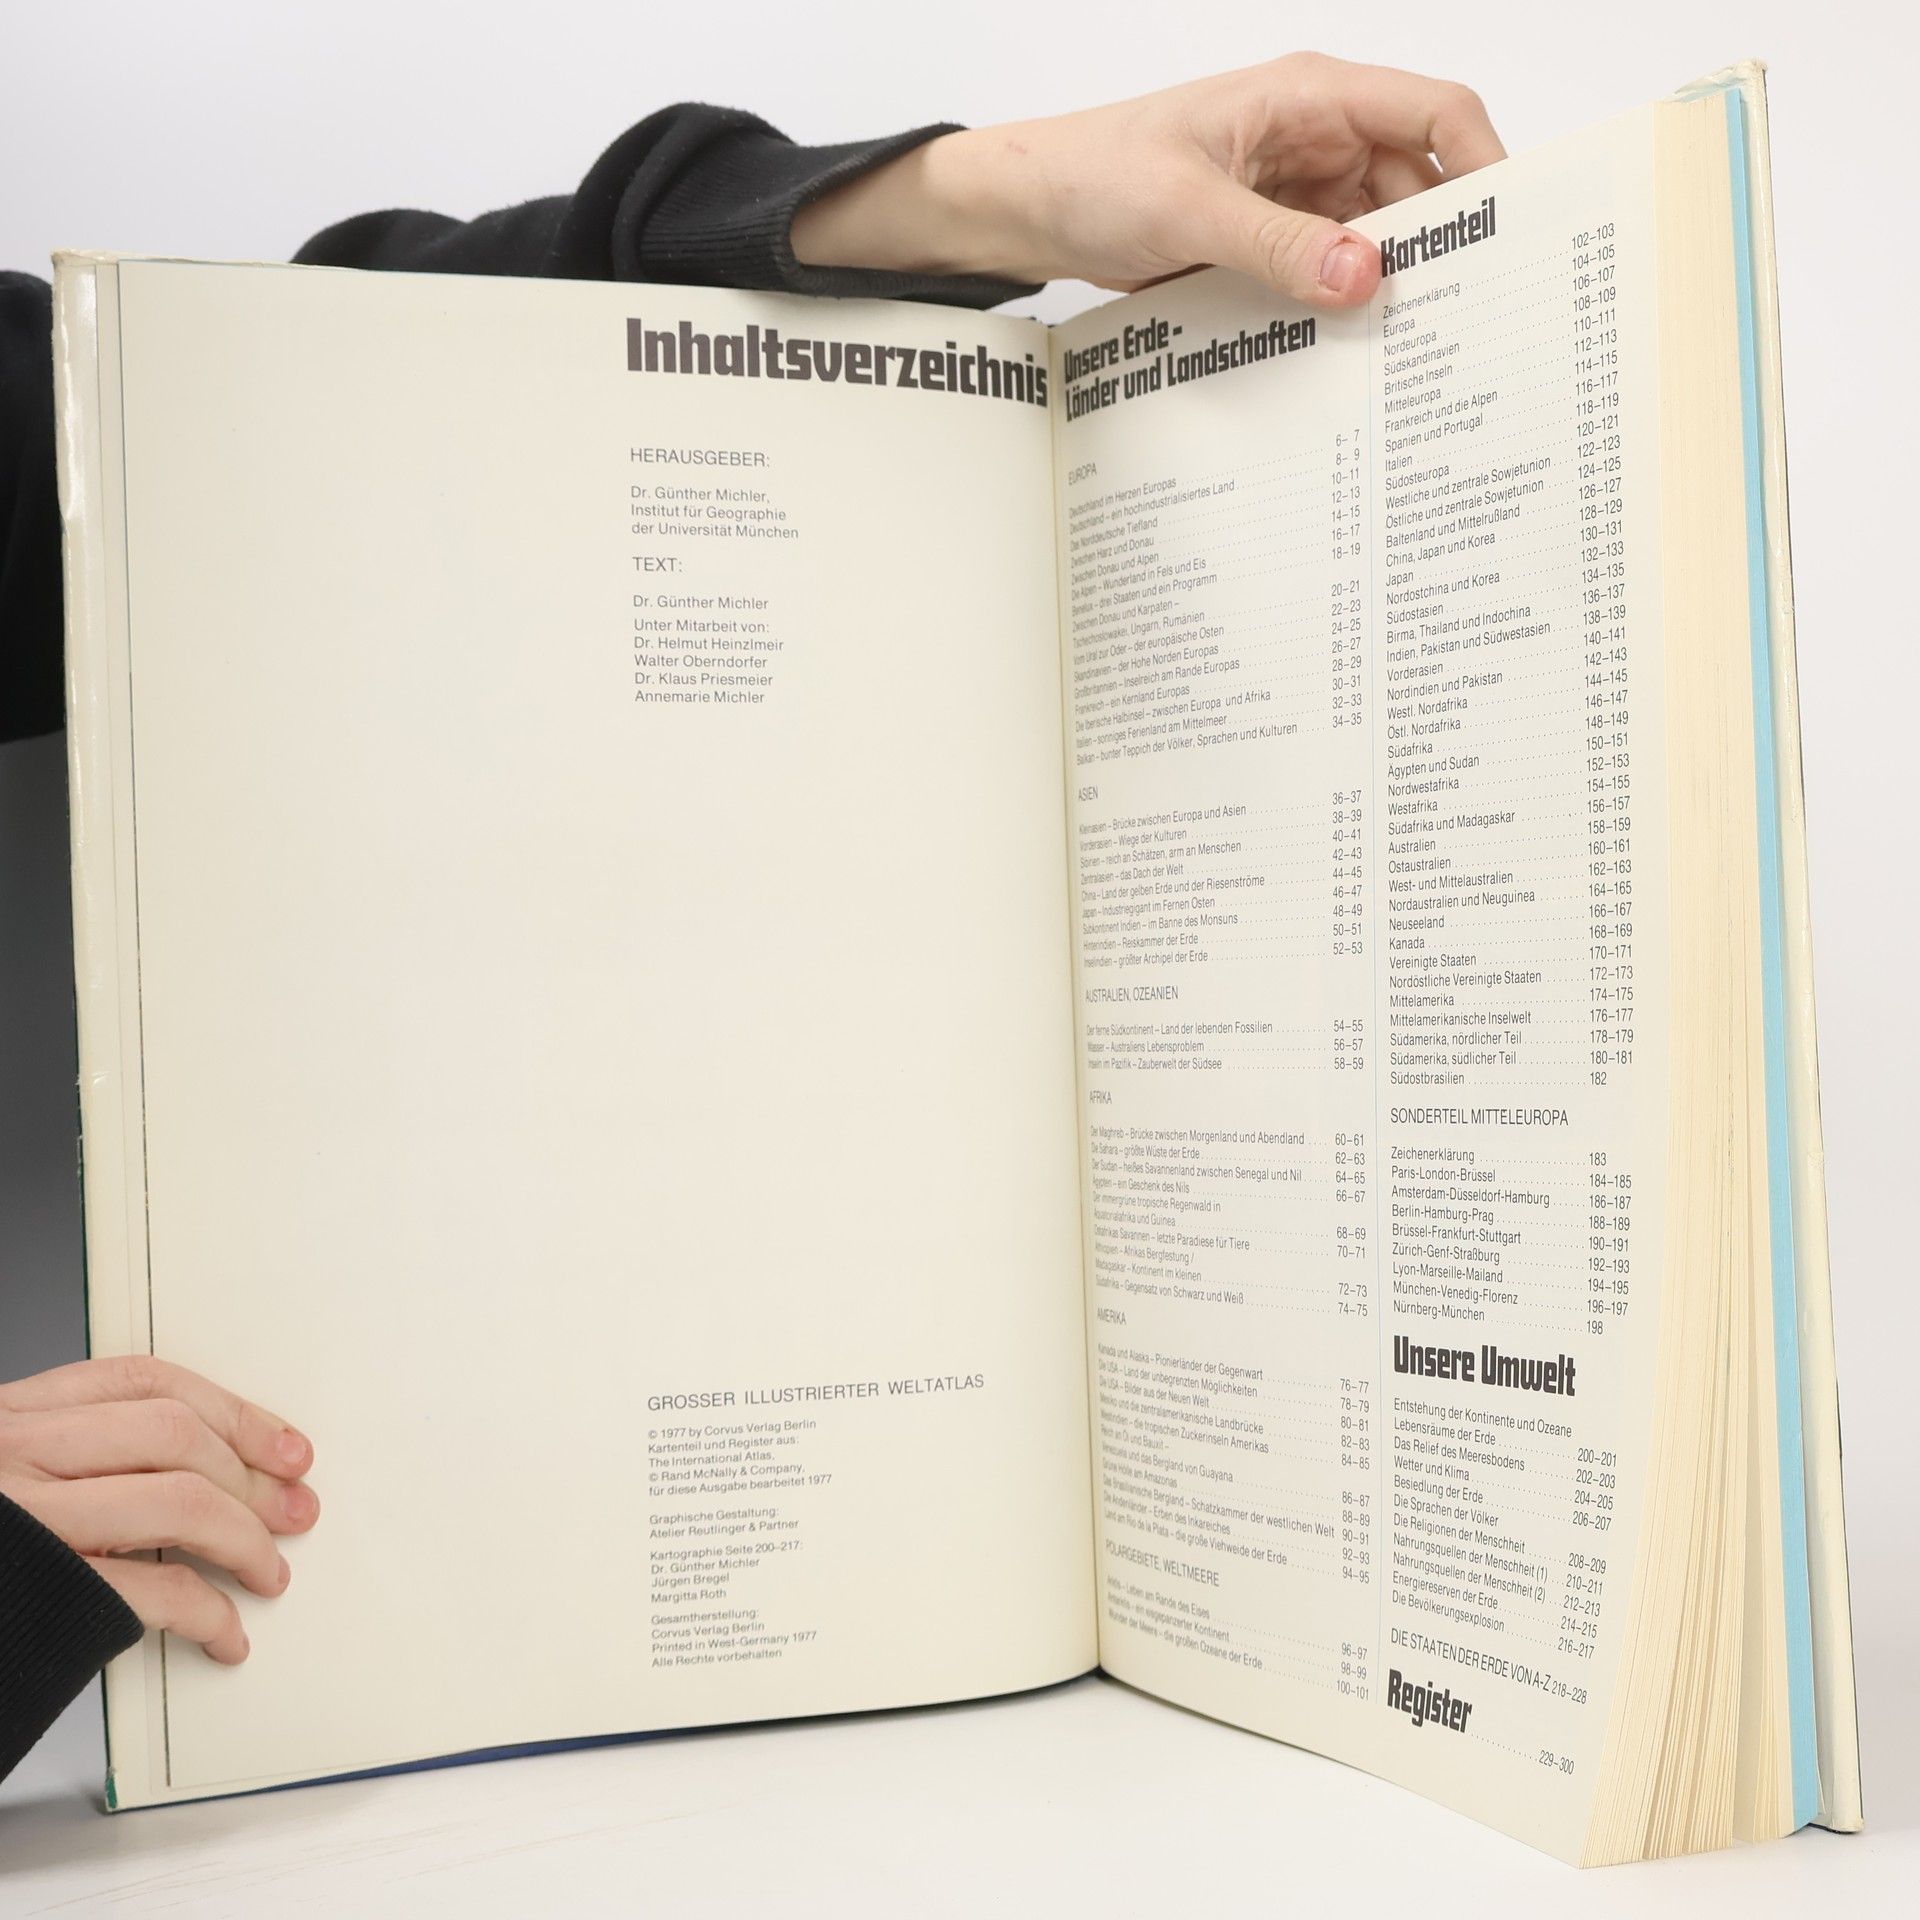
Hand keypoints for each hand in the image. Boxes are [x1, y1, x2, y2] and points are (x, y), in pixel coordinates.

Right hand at [0, 1356, 317, 1663]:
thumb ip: (65, 1456)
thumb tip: (191, 1467)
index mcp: (8, 1418)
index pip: (146, 1382)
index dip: (232, 1411)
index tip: (282, 1444)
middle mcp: (14, 1455)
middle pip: (177, 1437)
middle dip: (254, 1477)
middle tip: (294, 1509)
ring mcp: (24, 1523)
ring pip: (178, 1501)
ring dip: (245, 1540)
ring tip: (267, 1572)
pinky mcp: (39, 1592)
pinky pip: (151, 1591)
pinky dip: (206, 1612)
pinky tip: (221, 1631)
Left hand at [792, 53, 1504, 309]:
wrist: (1030, 210)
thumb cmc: (1095, 175)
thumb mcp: (1188, 211)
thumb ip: (1277, 246)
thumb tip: (1361, 278)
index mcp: (1309, 98)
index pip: (1434, 114)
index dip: (1484, 165)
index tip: (1506, 234)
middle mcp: (1314, 139)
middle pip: (1414, 189)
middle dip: (1436, 248)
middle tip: (1455, 320)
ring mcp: (1294, 192)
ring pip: (1373, 239)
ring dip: (1384, 286)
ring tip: (1402, 347)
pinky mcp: (1268, 240)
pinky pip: (1326, 271)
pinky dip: (1338, 304)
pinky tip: (1347, 348)